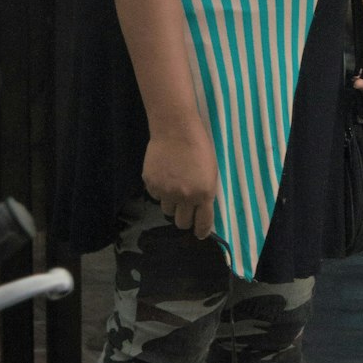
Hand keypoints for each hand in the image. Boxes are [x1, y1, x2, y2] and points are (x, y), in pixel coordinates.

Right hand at [142, 121, 217, 238]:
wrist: (176, 128)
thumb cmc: (199, 145)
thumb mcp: (211, 171)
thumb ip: (206, 192)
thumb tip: (201, 209)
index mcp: (204, 194)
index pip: (203, 223)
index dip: (201, 231)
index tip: (199, 233)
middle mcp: (185, 197)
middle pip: (182, 223)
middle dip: (185, 219)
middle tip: (185, 210)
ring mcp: (166, 192)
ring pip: (168, 210)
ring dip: (172, 203)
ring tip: (174, 186)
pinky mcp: (151, 184)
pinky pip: (156, 196)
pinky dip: (160, 190)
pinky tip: (164, 175)